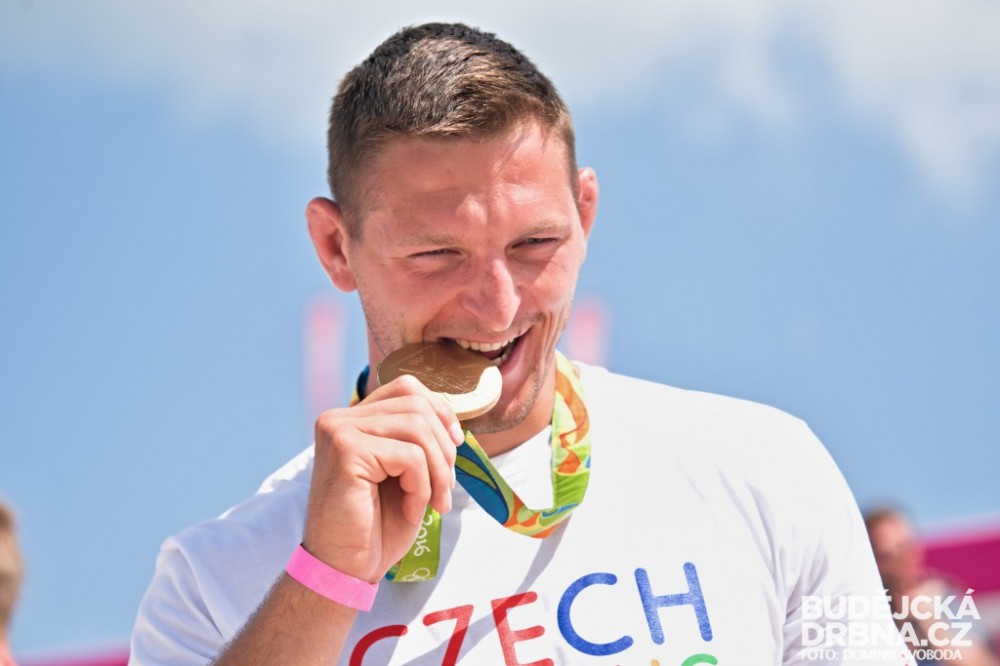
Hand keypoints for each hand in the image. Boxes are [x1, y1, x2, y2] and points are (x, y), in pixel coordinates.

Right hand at [302, 374, 462, 582]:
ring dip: (437, 470)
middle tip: (446, 488)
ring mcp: (339, 431)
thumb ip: (418, 441)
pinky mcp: (346, 450)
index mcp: (352, 419)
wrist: (344, 568)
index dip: (440, 410)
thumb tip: (454, 422)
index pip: (407, 388)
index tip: (456, 444)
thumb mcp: (404, 474)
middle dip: (444, 447)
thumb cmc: (376, 526)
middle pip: (417, 404)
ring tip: (434, 502)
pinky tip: (412, 510)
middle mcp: (340, 418)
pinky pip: (410, 456)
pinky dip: (422, 486)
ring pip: (418, 427)